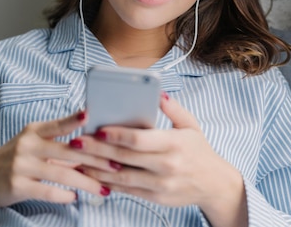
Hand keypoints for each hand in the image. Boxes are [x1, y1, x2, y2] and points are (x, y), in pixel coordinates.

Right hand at [0, 111, 111, 211]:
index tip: (90, 115)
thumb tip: (91, 144)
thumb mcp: (32, 144)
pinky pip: (47, 191)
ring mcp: (21, 165)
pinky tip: (75, 197)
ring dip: (86, 183)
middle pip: (69, 152)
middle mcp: (27, 145)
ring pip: (62, 174)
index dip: (73, 120)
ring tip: (103, 190)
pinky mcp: (17, 185)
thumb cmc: (16, 160)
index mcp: (33, 131)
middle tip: (116, 167)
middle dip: (96, 160)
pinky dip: (64, 195)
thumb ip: (57, 142)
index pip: (57, 124)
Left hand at [74, 94, 247, 225]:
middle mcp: (166, 165)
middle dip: (97, 150)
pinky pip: (127, 190)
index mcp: (174, 143)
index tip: (97, 129)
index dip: (116, 135)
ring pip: (122, 177)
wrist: (214, 184)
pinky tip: (94, 176)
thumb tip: (158, 93)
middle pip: (125, 157)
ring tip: (78, 160)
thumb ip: (173, 109)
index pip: (139, 139)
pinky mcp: (156, 198)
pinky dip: (109, 183)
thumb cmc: (200, 151)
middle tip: (77, 142)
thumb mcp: (191, 125)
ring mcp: (161, 184)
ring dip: (97, 169)